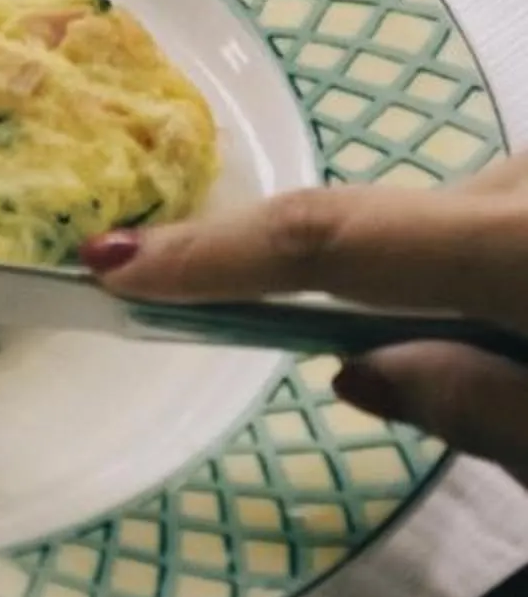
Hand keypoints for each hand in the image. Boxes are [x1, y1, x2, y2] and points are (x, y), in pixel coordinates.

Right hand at [87, 152, 527, 483]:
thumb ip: (476, 406)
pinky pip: (496, 222)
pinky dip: (498, 281)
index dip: (212, 252)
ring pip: (448, 232)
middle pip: (389, 236)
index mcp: (516, 249)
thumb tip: (355, 372)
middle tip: (476, 413)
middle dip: (386, 310)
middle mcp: (519, 183)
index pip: (324, 241)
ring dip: (464, 300)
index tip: (110, 265)